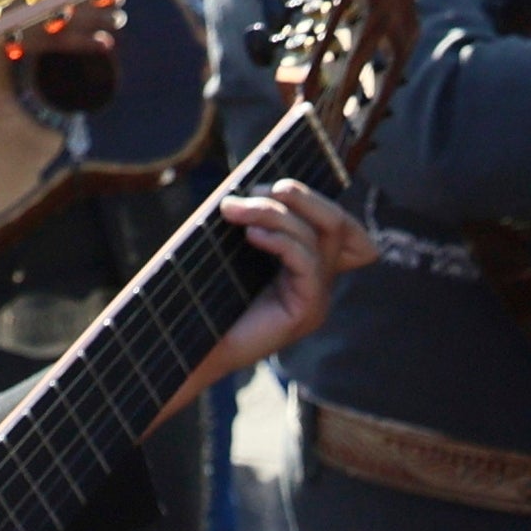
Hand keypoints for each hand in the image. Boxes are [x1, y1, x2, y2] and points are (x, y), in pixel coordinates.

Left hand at [187, 179, 371, 385]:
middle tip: (259, 187)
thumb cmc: (206, 295)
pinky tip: (251, 234)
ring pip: (317, 236)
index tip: (272, 185)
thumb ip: (257, 220)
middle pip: (337, 222)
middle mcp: (319, 281)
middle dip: (300, 196)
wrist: (190, 345)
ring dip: (273, 213)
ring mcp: (317, 298)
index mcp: (307, 266)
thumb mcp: (235, 248)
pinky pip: (308, 263)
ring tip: (233, 209)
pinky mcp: (307, 311)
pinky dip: (281, 241)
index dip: (317, 197)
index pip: (339, 223)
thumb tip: (258, 185)